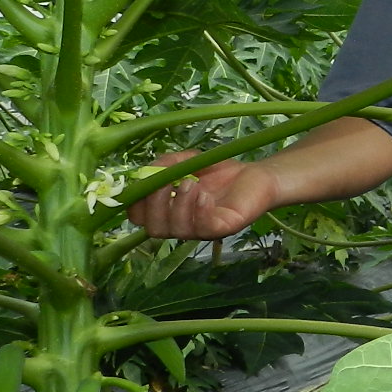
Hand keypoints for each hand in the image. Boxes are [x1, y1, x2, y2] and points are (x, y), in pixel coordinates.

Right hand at [126, 153, 283, 239]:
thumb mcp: (186, 161)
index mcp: (168, 211)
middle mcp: (182, 225)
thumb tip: (145, 172)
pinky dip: (200, 211)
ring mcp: (202, 229)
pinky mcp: (223, 228)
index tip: (143, 182)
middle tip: (166, 182)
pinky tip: (205, 195)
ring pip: (177, 230)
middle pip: (154, 229)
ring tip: (191, 183)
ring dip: (179, 205)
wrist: (256, 175)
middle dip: (154, 205)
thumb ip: (165, 164)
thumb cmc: (218, 172)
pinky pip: (204, 228)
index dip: (135, 203)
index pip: (140, 218)